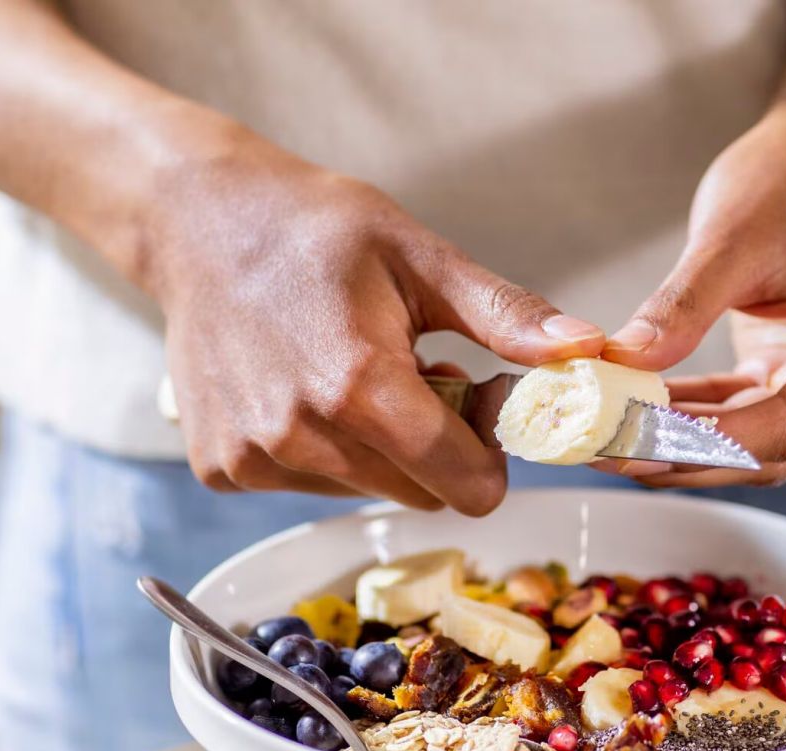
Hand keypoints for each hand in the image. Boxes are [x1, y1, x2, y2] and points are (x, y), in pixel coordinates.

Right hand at [145, 130, 603, 512]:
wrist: (199, 220)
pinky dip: (323, 450)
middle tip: (421, 377)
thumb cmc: (315, 228)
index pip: (465, 484)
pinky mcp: (222, 468)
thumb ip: (507, 317)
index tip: (480, 405)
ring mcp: (253, 458)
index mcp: (358, 386)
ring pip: (365, 492)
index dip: (490, 455)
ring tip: (357, 374)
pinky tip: (305, 388)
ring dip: (379, 450)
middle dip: (438, 449)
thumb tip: (587, 350)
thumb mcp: (422, 258)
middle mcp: (299, 436)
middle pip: (419, 494)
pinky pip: (308, 486)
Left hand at [602, 102, 785, 486]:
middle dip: (685, 453)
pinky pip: (751, 422)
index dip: (703, 442)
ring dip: (683, 446)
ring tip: (604, 438)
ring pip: (761, 448)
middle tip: (601, 448)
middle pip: (778, 449)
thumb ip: (681, 307)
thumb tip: (623, 365)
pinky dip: (695, 422)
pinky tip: (635, 416)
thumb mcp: (730, 235)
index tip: (629, 442)